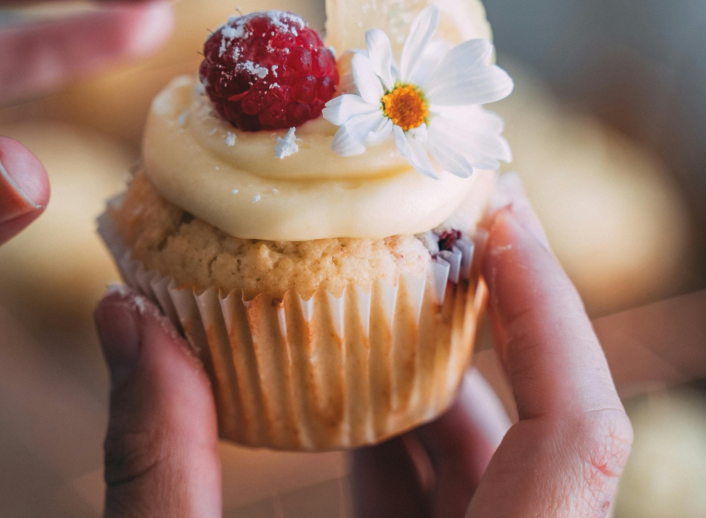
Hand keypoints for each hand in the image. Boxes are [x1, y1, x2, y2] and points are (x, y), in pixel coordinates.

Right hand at [94, 174, 632, 517]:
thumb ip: (160, 465)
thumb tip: (127, 321)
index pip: (578, 432)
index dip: (551, 310)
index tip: (494, 215)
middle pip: (538, 430)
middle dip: (473, 322)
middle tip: (414, 231)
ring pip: (497, 461)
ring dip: (431, 375)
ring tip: (369, 294)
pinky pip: (462, 494)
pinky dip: (407, 437)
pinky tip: (343, 396)